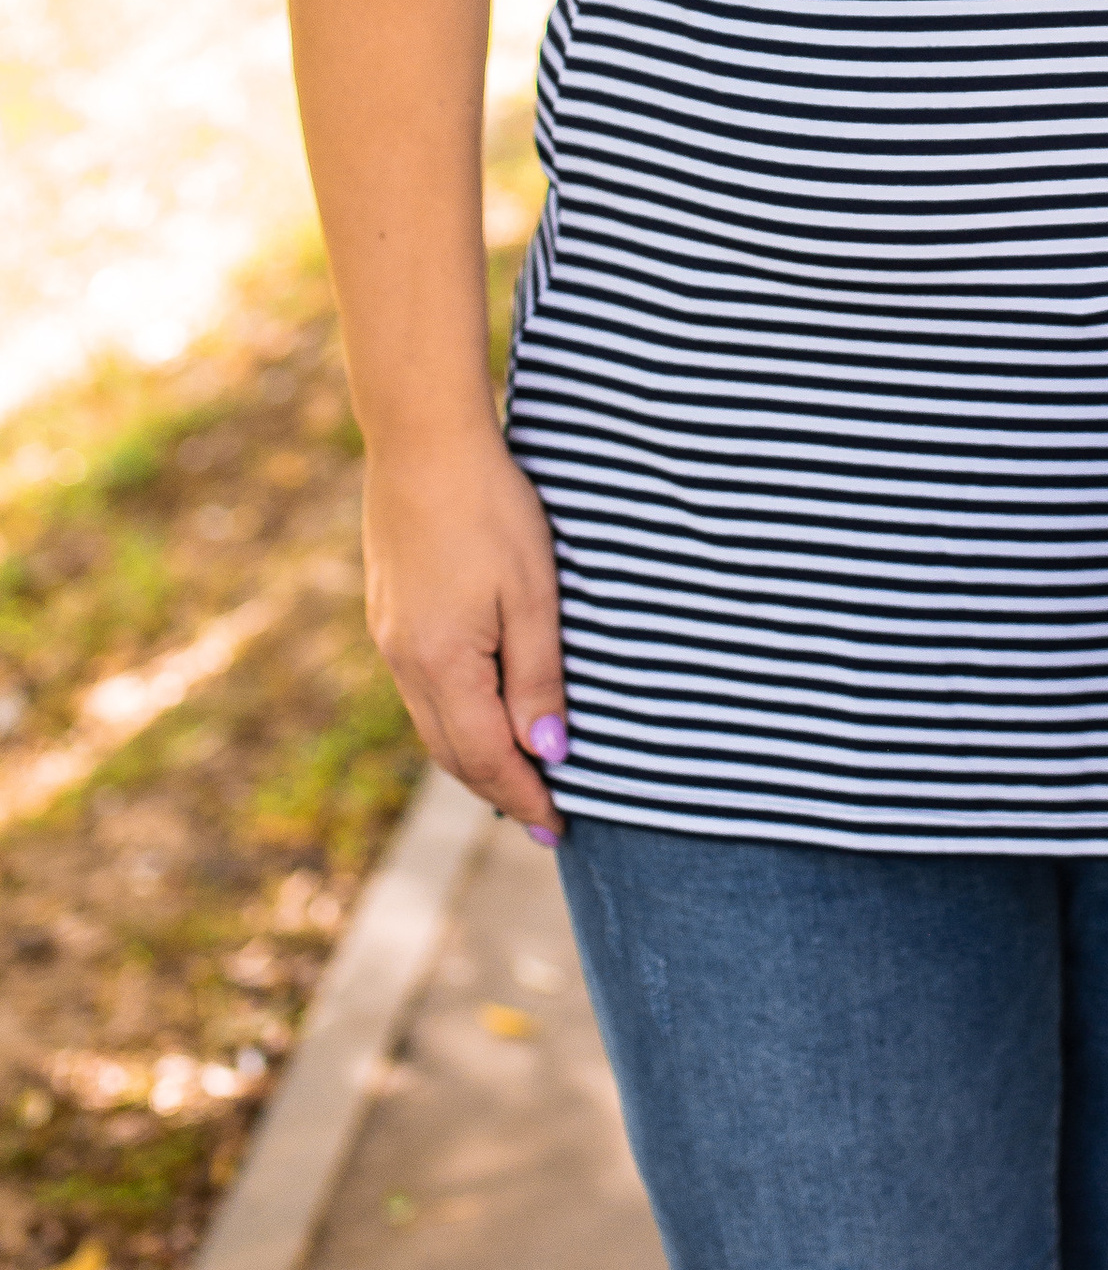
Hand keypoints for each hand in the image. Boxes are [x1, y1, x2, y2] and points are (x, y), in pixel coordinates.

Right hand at [363, 425, 569, 840]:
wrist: (422, 441)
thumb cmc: (490, 511)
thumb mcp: (533, 595)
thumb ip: (538, 677)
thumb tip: (547, 751)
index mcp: (442, 665)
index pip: (486, 758)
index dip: (524, 796)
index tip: (556, 828)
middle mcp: (405, 663)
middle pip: (452, 752)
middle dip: (498, 788)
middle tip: (542, 816)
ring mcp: (390, 638)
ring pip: (432, 723)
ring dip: (474, 755)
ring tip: (518, 774)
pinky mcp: (389, 614)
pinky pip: (421, 689)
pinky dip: (454, 717)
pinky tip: (481, 711)